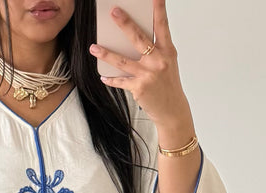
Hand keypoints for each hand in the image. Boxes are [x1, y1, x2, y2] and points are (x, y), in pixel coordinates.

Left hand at [90, 0, 193, 145]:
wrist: (172, 110)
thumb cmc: (168, 84)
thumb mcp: (167, 63)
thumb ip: (155, 49)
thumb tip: (133, 37)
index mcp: (167, 51)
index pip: (162, 25)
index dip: (158, 9)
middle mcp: (158, 61)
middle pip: (138, 38)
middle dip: (125, 24)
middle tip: (114, 12)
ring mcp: (148, 75)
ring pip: (122, 61)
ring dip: (106, 53)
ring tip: (94, 47)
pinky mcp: (139, 88)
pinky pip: (120, 81)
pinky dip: (111, 79)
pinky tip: (103, 76)